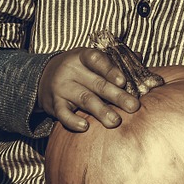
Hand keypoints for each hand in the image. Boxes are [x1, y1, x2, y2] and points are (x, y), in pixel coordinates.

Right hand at [37, 45, 159, 131]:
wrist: (44, 77)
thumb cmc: (78, 69)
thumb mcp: (91, 60)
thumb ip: (114, 60)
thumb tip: (139, 57)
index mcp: (82, 56)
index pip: (96, 59)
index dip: (110, 69)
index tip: (123, 81)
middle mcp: (71, 70)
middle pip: (96, 83)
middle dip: (117, 96)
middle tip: (133, 106)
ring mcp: (62, 87)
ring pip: (84, 99)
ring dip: (101, 111)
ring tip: (116, 121)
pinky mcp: (54, 104)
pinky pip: (63, 113)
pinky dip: (73, 121)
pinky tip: (85, 127)